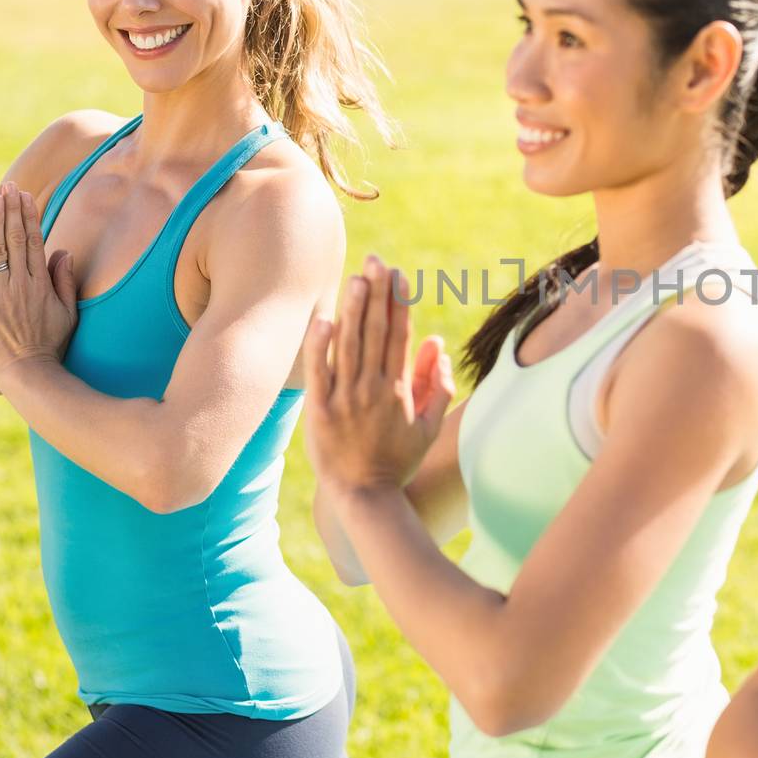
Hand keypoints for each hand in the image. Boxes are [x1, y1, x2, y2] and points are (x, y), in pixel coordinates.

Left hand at [0, 181, 77, 381]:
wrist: (26, 373)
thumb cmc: (50, 346)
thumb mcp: (68, 314)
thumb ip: (65, 281)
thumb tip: (64, 251)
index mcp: (42, 284)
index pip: (35, 242)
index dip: (29, 216)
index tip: (25, 196)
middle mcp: (22, 284)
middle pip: (14, 239)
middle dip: (11, 210)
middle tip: (8, 187)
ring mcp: (0, 293)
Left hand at [303, 254, 454, 493]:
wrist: (366, 496)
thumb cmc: (400, 461)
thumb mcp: (429, 426)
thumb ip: (438, 384)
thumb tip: (436, 343)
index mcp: (400, 389)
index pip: (400, 335)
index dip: (398, 303)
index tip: (398, 275)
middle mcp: (373, 388)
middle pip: (375, 332)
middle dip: (376, 294)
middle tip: (376, 262)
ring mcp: (346, 398)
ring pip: (350, 345)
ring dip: (353, 309)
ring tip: (356, 278)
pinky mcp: (321, 411)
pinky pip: (320, 372)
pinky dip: (321, 346)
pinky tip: (324, 319)